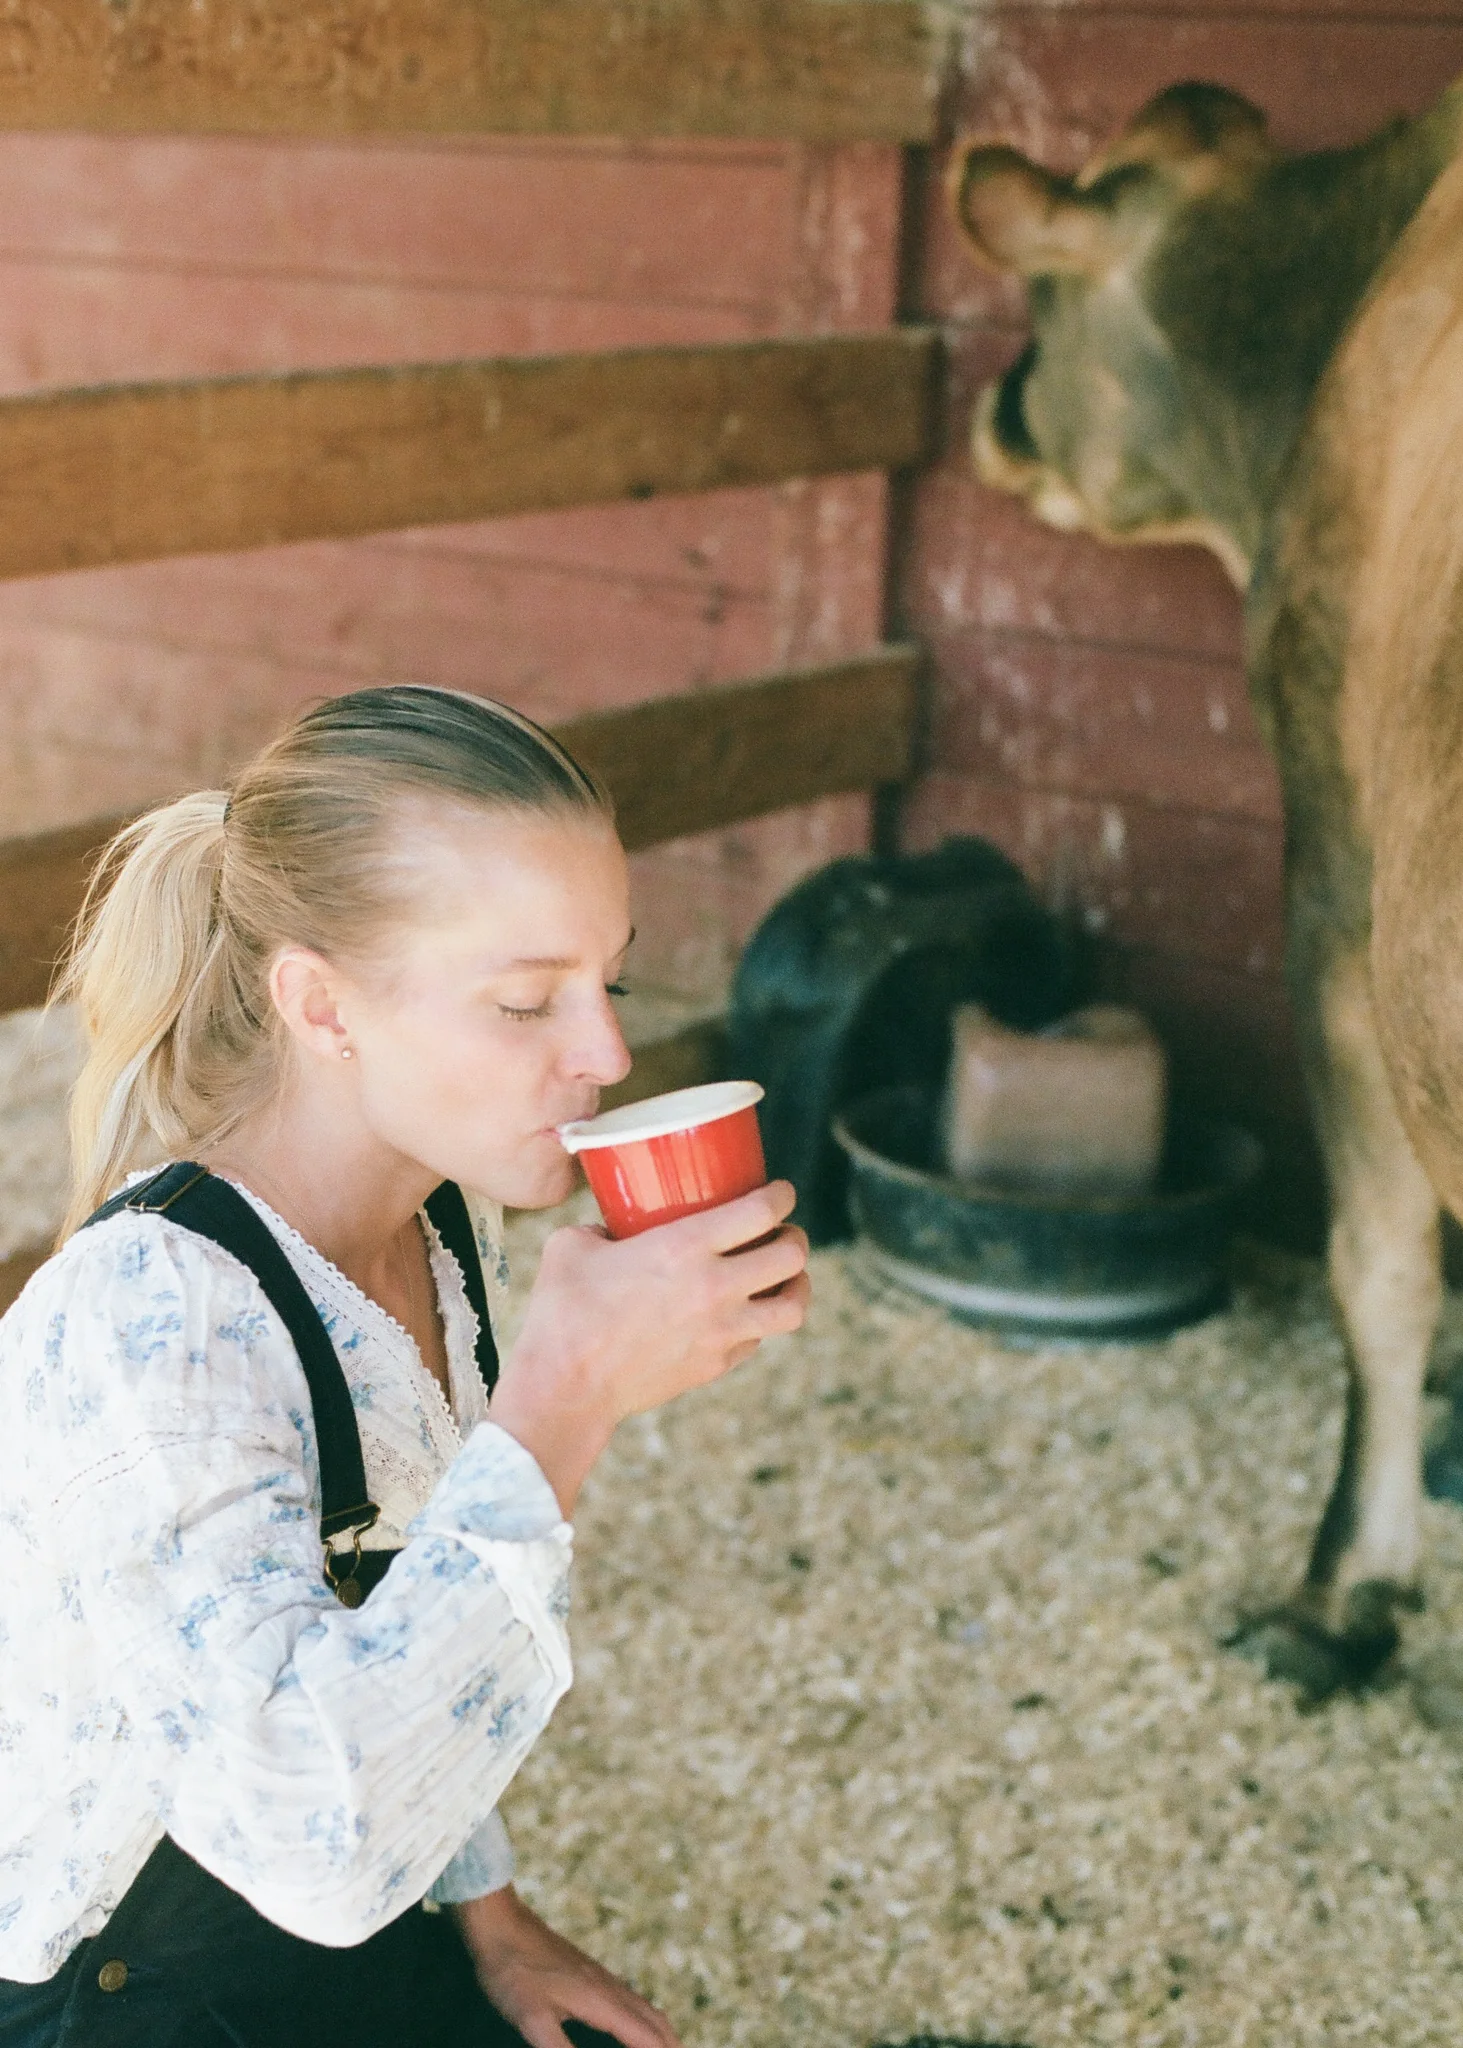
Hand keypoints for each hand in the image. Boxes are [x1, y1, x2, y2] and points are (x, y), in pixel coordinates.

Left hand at [452, 1885, 680, 2047]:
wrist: (500, 1924)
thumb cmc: (513, 1972)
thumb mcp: (533, 2021)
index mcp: (602, 2001)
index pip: (647, 2039)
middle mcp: (609, 1987)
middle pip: (656, 2023)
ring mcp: (601, 1978)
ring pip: (646, 2009)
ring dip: (662, 2035)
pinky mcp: (590, 1973)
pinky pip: (631, 2001)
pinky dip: (645, 2021)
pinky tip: (630, 2028)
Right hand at [489, 1181, 810, 1514]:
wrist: (566, 1389)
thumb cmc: (563, 1313)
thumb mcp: (571, 1245)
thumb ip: (599, 1226)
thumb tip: (610, 1228)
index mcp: (685, 1247)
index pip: (761, 1211)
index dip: (780, 1196)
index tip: (779, 1192)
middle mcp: (715, 1287)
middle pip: (792, 1255)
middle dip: (794, 1236)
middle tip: (781, 1231)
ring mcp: (722, 1331)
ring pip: (794, 1306)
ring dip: (796, 1284)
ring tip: (784, 1276)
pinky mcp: (717, 1364)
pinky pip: (760, 1338)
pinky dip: (759, 1322)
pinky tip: (743, 1313)